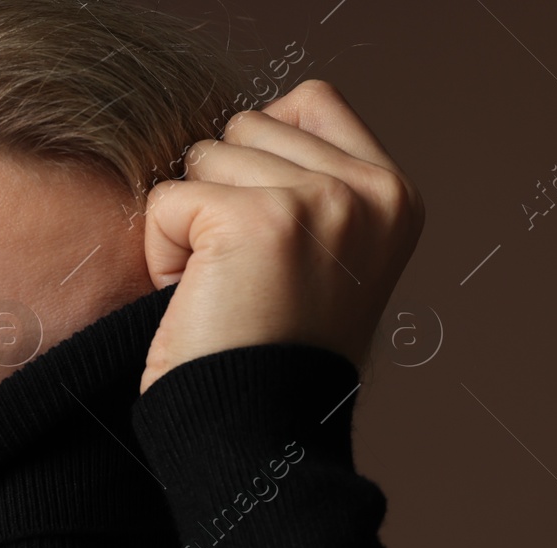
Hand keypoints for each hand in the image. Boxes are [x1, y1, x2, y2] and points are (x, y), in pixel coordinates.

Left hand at [138, 79, 425, 393]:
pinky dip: (161, 254)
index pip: (308, 101)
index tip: (265, 243)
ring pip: (203, 157)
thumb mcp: (323, 260)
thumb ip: (308, 186)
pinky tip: (197, 302)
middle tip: (241, 281)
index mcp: (395, 195)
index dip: (257, 161)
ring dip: (188, 227)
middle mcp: (371, 191)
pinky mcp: (259, 220)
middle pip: (246, 125)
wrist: (257, 437)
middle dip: (219, 197)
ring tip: (221, 292)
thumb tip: (240, 128)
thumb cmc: (269, 358)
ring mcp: (320, 200)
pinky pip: (166, 200)